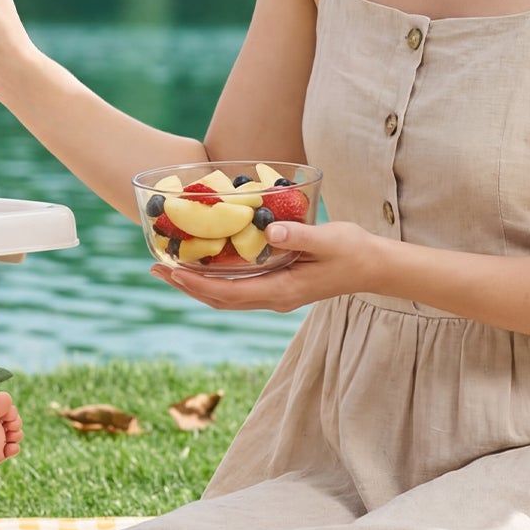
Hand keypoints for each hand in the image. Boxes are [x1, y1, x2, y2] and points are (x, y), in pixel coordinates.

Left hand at [149, 220, 384, 311]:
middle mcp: (273, 298)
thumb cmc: (352, 250)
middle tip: (155, 267)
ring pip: (225, 297)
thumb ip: (299, 235)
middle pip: (218, 299)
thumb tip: (269, 230)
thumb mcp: (328, 238)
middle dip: (185, 285)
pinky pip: (236, 289)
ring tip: (167, 268)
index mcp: (280, 291)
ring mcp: (274, 295)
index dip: (196, 284)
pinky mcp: (277, 287)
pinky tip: (202, 266)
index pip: (228, 293)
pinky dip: (213, 280)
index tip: (171, 270)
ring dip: (195, 285)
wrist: (375, 266)